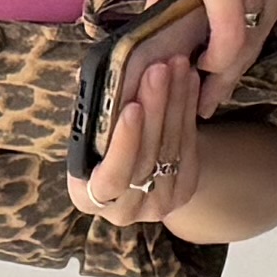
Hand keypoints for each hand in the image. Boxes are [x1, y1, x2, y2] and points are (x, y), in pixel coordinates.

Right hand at [65, 43, 213, 227]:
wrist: (131, 167)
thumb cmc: (99, 147)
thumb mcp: (86, 135)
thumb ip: (92, 116)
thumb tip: (91, 76)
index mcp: (88, 197)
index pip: (112, 177)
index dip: (124, 142)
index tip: (132, 107)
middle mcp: (125, 208)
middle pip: (147, 156)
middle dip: (155, 108)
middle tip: (158, 71)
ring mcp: (159, 203)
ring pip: (171, 148)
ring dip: (176, 102)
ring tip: (176, 67)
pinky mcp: (184, 188)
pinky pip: (189, 145)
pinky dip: (189, 109)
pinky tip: (189, 82)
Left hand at [149, 0, 276, 110]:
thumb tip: (157, 43)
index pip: (230, 37)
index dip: (217, 69)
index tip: (201, 85)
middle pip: (252, 38)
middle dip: (230, 71)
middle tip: (211, 96)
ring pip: (267, 24)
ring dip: (245, 48)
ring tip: (221, 68)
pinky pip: (276, 1)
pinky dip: (259, 20)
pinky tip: (240, 30)